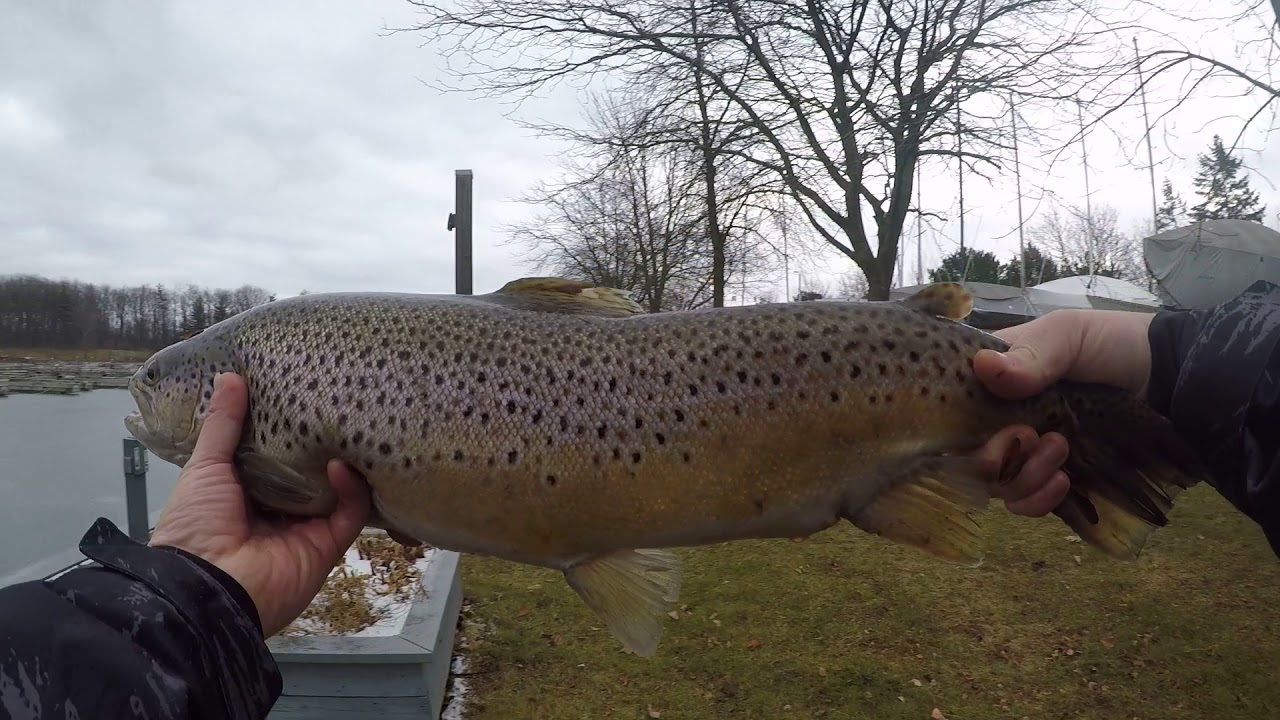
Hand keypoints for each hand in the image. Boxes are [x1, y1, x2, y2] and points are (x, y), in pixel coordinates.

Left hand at [148, 372, 371, 636]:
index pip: (273, 456)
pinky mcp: (328, 545)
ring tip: (349, 425)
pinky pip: (350, 512)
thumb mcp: (204, 467)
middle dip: (321, 442)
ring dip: (342, 461)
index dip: (286, 429)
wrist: (207, 587)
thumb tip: (230, 376)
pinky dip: (351, 489)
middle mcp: (277, 511)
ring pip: (335, 489)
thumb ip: (223, 425)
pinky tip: (340, 464)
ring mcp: (305, 528)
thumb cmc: (196, 525)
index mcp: (244, 495)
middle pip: (308, 472)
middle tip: (335, 404)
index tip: (299, 395)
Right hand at [969, 309, 1157, 517]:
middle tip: (1031, 437)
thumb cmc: (1110, 344)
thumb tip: (984, 368)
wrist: (1166, 377)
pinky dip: (1036, 499)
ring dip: (1022, 475)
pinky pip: (1022, 502)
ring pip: (993, 484)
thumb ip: (1031, 355)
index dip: (958, 426)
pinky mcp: (1046, 476)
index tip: (1000, 422)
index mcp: (987, 379)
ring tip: (1060, 451)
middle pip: (964, 455)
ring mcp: (1022, 449)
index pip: (948, 410)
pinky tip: (1062, 481)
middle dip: (994, 455)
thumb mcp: (1068, 336)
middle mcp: (996, 417)